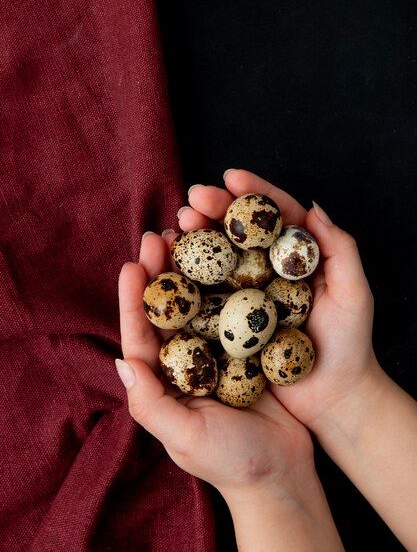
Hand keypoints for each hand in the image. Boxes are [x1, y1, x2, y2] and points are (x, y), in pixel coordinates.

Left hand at [117, 231, 312, 495]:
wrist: (285, 474)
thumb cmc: (231, 462)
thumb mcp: (186, 438)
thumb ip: (151, 403)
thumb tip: (123, 361)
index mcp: (166, 379)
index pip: (142, 334)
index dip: (134, 299)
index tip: (132, 265)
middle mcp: (189, 360)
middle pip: (171, 308)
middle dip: (162, 270)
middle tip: (161, 234)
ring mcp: (219, 350)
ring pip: (202, 300)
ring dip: (195, 267)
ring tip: (191, 233)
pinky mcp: (249, 345)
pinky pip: (237, 306)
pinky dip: (233, 280)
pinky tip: (234, 253)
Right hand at [178, 169, 376, 429]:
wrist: (333, 399)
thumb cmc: (349, 346)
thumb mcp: (354, 294)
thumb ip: (340, 249)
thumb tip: (313, 206)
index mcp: (297, 257)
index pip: (274, 215)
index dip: (253, 192)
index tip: (230, 176)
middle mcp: (268, 271)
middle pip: (239, 232)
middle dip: (215, 210)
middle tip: (193, 199)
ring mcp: (248, 295)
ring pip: (218, 259)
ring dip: (197, 239)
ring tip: (177, 225)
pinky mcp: (232, 321)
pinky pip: (207, 295)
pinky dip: (189, 278)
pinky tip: (171, 264)